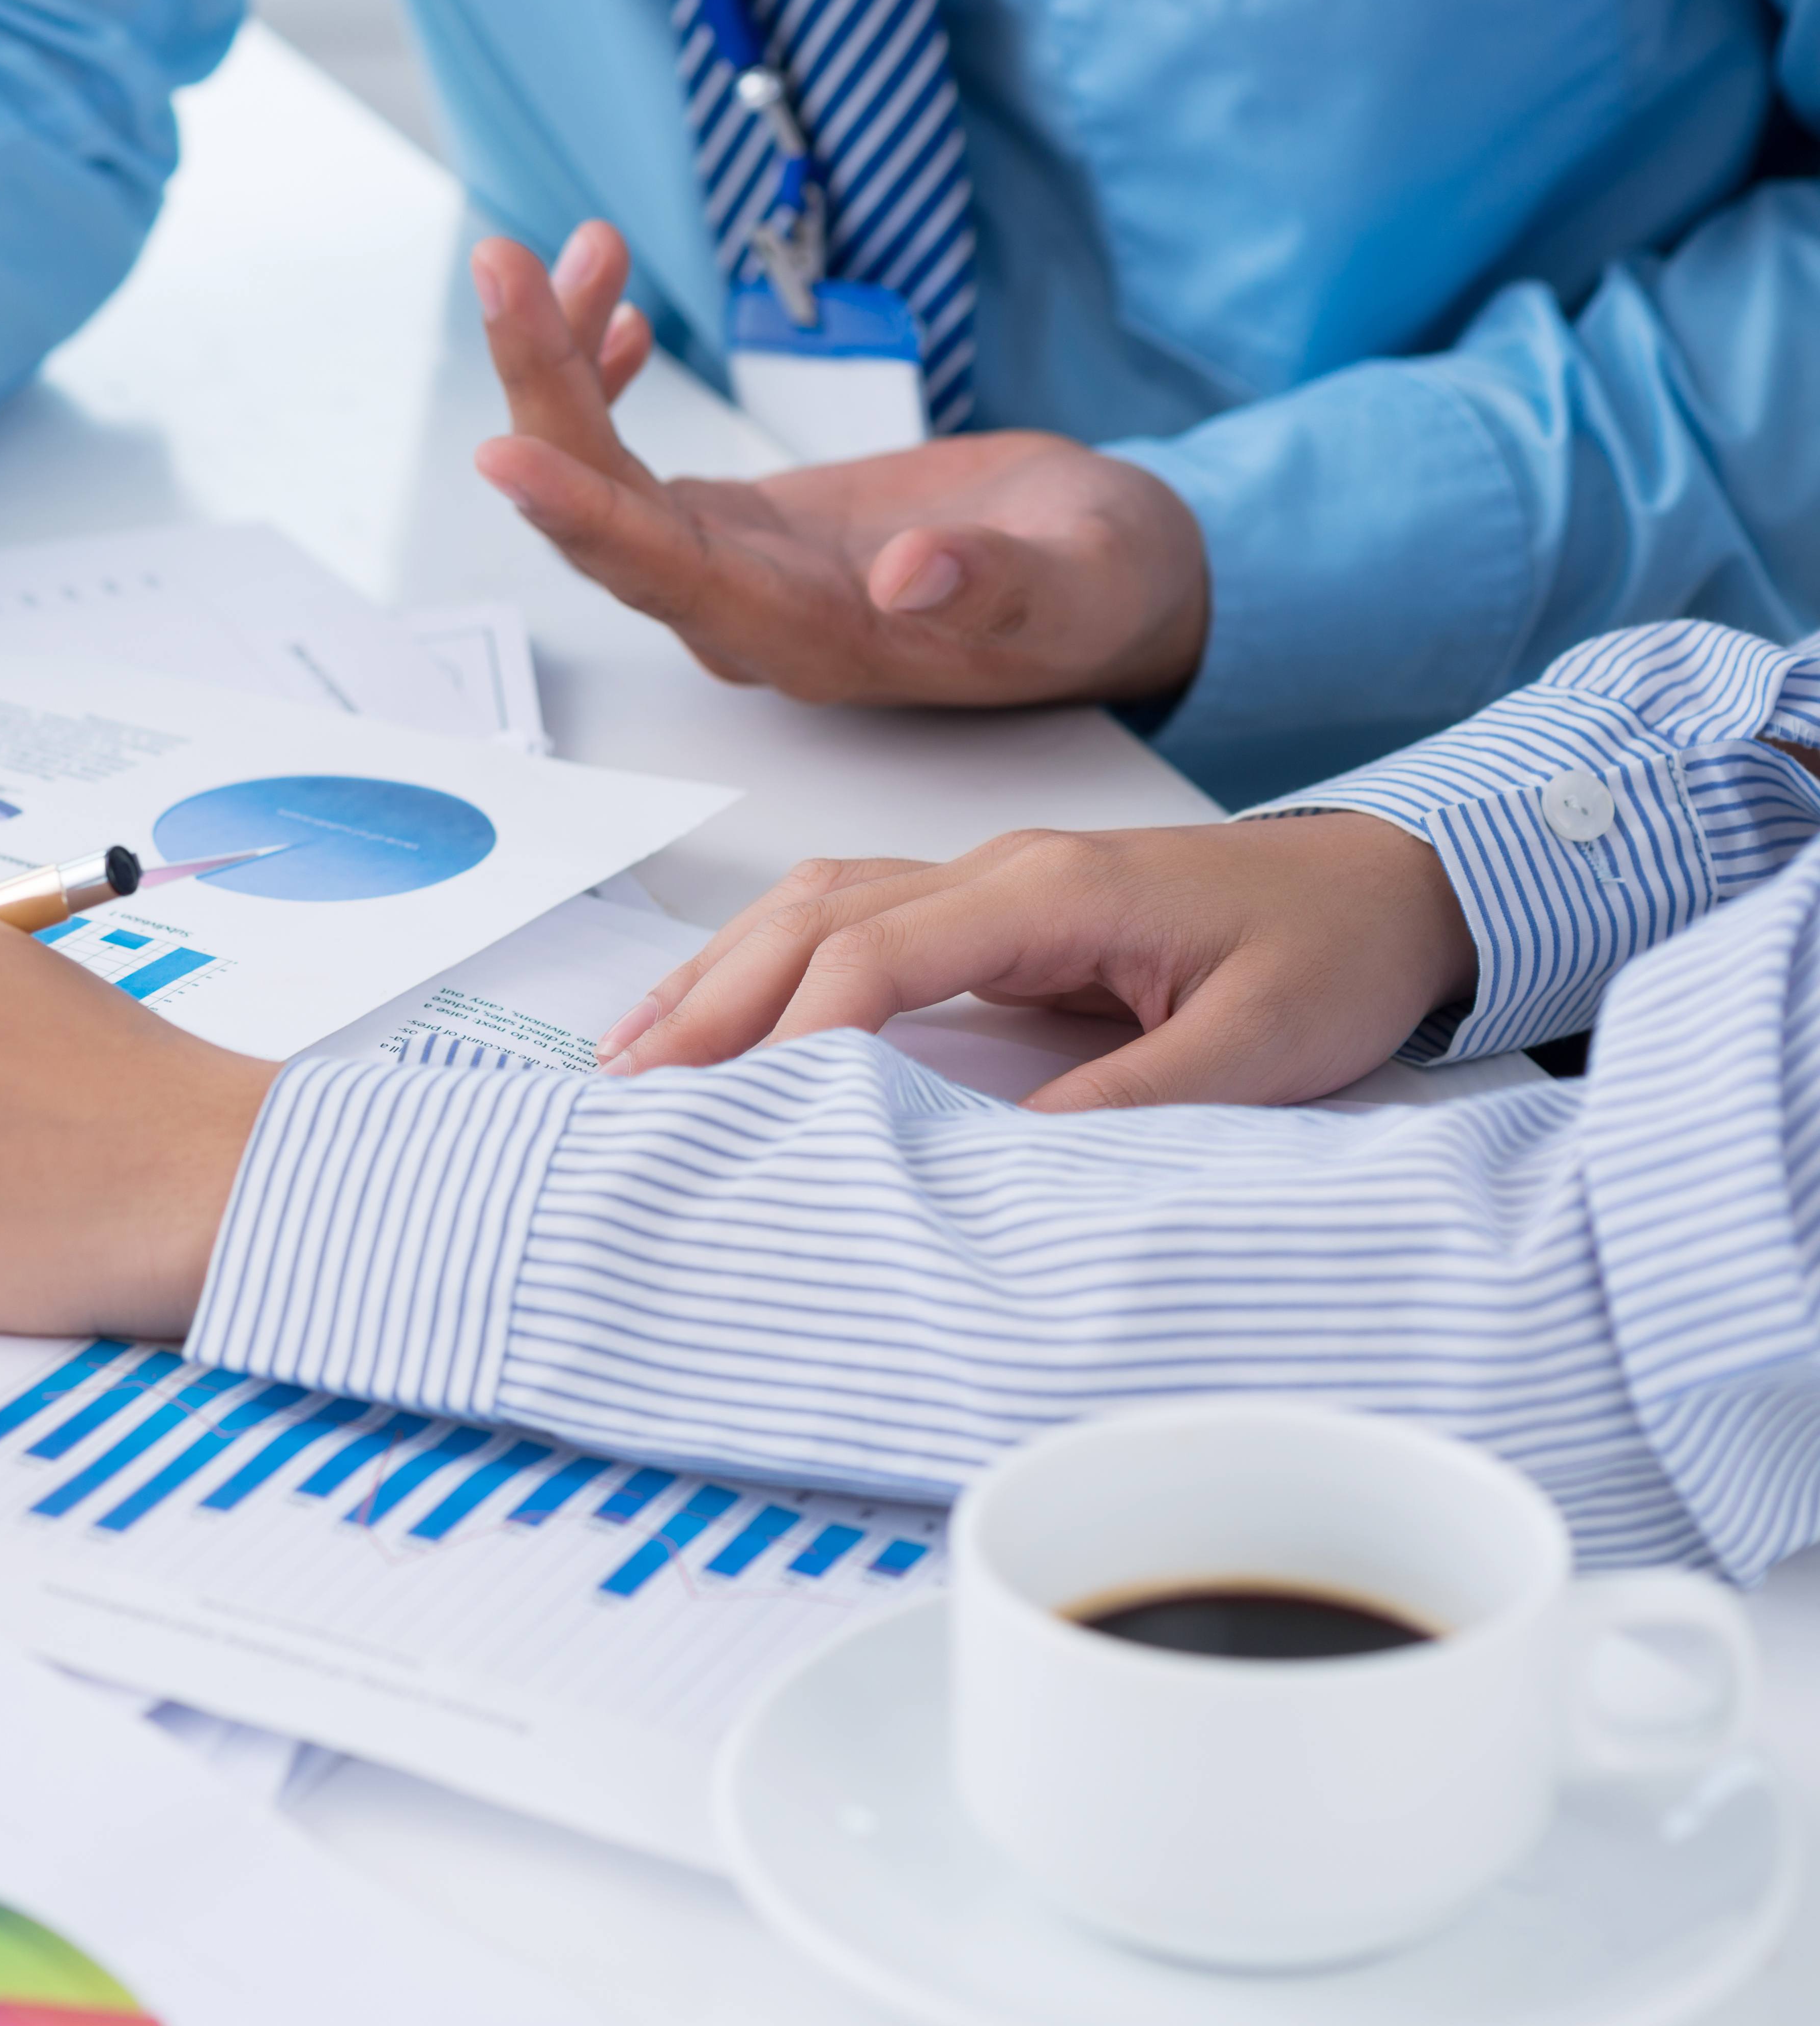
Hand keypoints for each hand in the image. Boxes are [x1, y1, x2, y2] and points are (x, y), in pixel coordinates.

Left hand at [471, 224, 1211, 707]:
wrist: (1104, 587)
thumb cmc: (1097, 590)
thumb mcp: (1077, 585)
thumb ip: (997, 588)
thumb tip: (912, 578)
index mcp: (809, 639)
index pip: (666, 577)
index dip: (582, 515)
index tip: (504, 450)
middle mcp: (741, 614)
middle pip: (601, 512)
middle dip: (544, 388)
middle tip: (505, 268)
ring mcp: (726, 569)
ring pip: (602, 474)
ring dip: (565, 364)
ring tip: (568, 249)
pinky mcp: (732, 524)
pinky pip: (631, 457)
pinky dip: (609, 377)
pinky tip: (611, 309)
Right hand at [599, 813, 1477, 1110]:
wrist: (1395, 882)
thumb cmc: (1332, 956)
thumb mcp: (1261, 1047)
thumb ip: (1134, 1099)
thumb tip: (1001, 1158)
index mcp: (1053, 891)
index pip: (881, 955)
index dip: (798, 1032)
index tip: (731, 1105)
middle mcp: (998, 867)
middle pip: (816, 918)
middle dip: (715, 1000)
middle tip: (630, 1083)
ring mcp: (988, 875)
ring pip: (813, 905)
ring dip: (721, 973)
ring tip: (636, 1049)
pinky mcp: (991, 902)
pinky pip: (847, 914)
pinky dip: (767, 959)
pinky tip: (721, 1006)